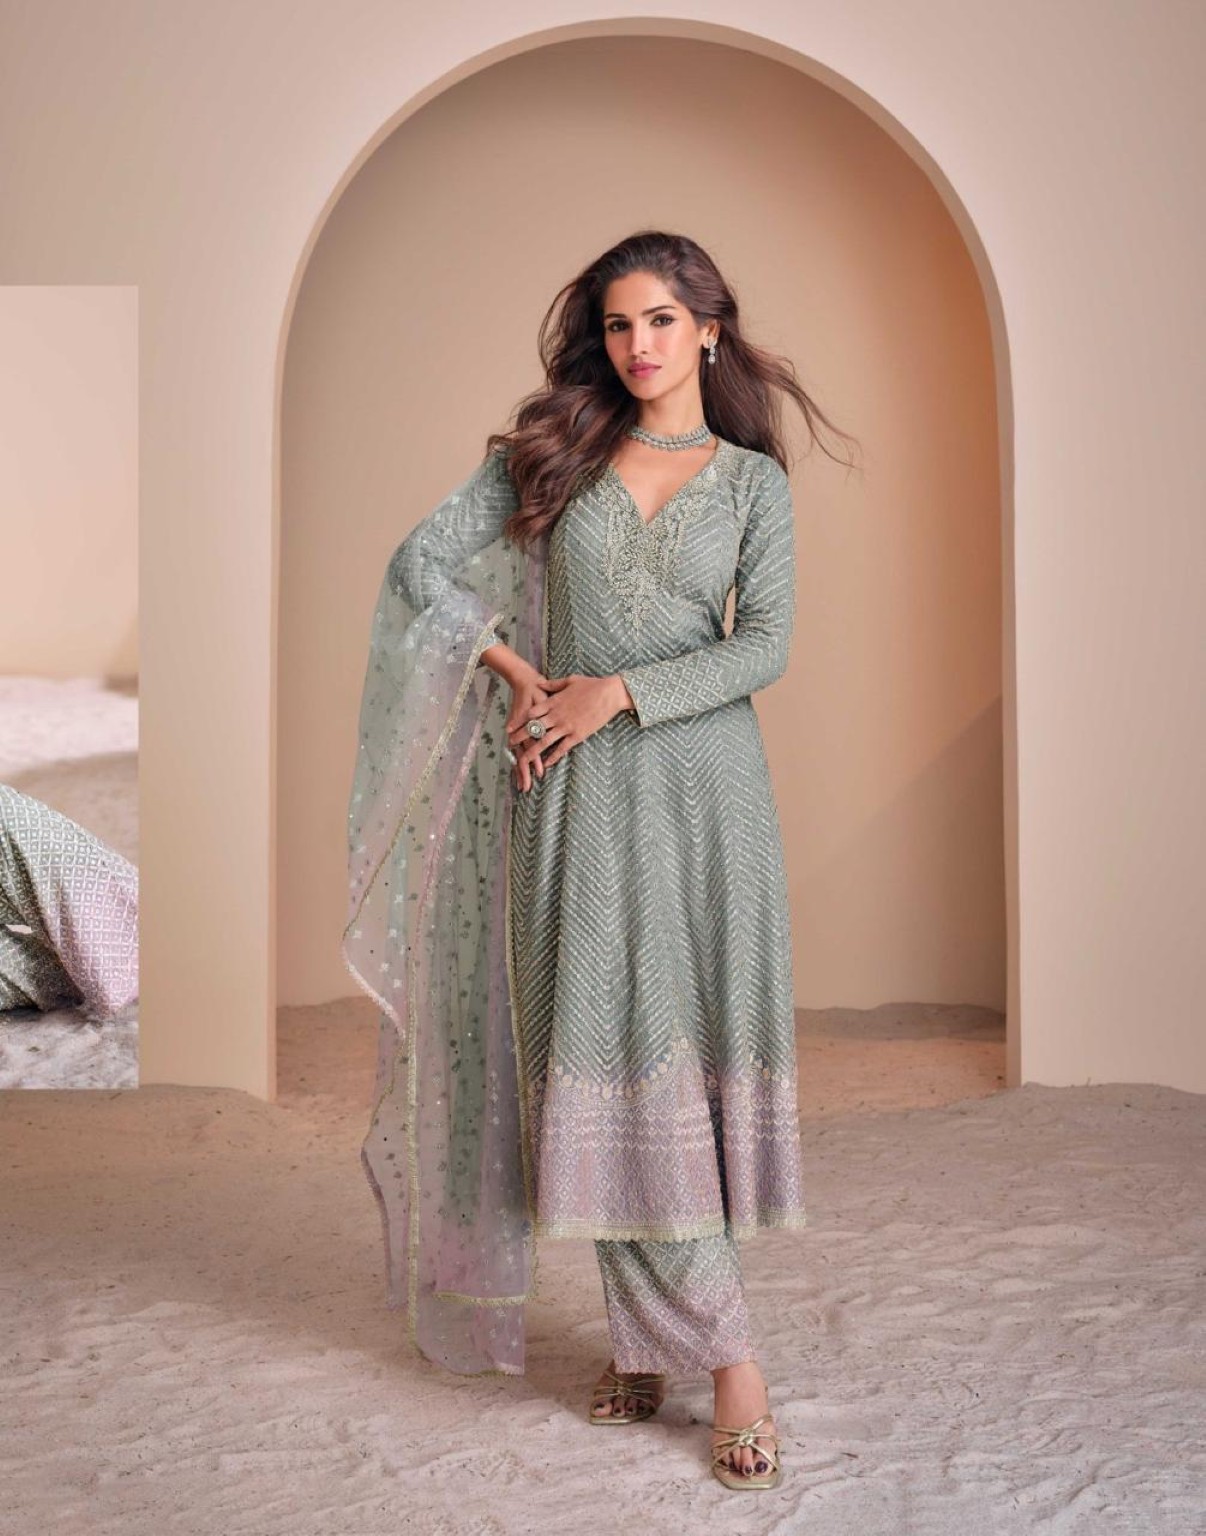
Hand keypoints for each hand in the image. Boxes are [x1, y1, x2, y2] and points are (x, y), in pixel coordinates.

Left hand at [508, 672, 631, 790]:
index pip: (531, 712)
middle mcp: (556, 715)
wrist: (610, 693)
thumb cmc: (592, 684)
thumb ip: (552, 684)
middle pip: (533, 728)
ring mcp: (566, 726)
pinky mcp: (577, 735)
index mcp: (554, 701)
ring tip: (523, 759)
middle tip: (510, 744)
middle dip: (520, 737)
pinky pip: (562, 748)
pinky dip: (553, 757)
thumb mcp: (569, 680)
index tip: (510, 727)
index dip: (519, 721)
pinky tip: (546, 764)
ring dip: (532, 751)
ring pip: (544, 741)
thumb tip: (540, 683)